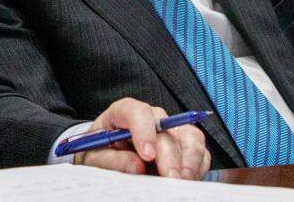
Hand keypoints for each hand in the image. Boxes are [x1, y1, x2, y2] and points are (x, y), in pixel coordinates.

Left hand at [73, 99, 209, 179]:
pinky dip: (198, 166)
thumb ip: (110, 160)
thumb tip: (136, 166)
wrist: (108, 156)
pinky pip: (200, 151)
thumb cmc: (100, 151)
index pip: (137, 112)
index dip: (144, 131)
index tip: (146, 155)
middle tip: (169, 179)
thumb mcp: (93, 156)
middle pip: (166, 130)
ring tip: (184, 181)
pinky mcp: (185, 144)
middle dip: (169, 156)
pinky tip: (190, 179)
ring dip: (190, 160)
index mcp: (124, 112)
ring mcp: (171, 129)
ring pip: (189, 136)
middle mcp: (151, 117)